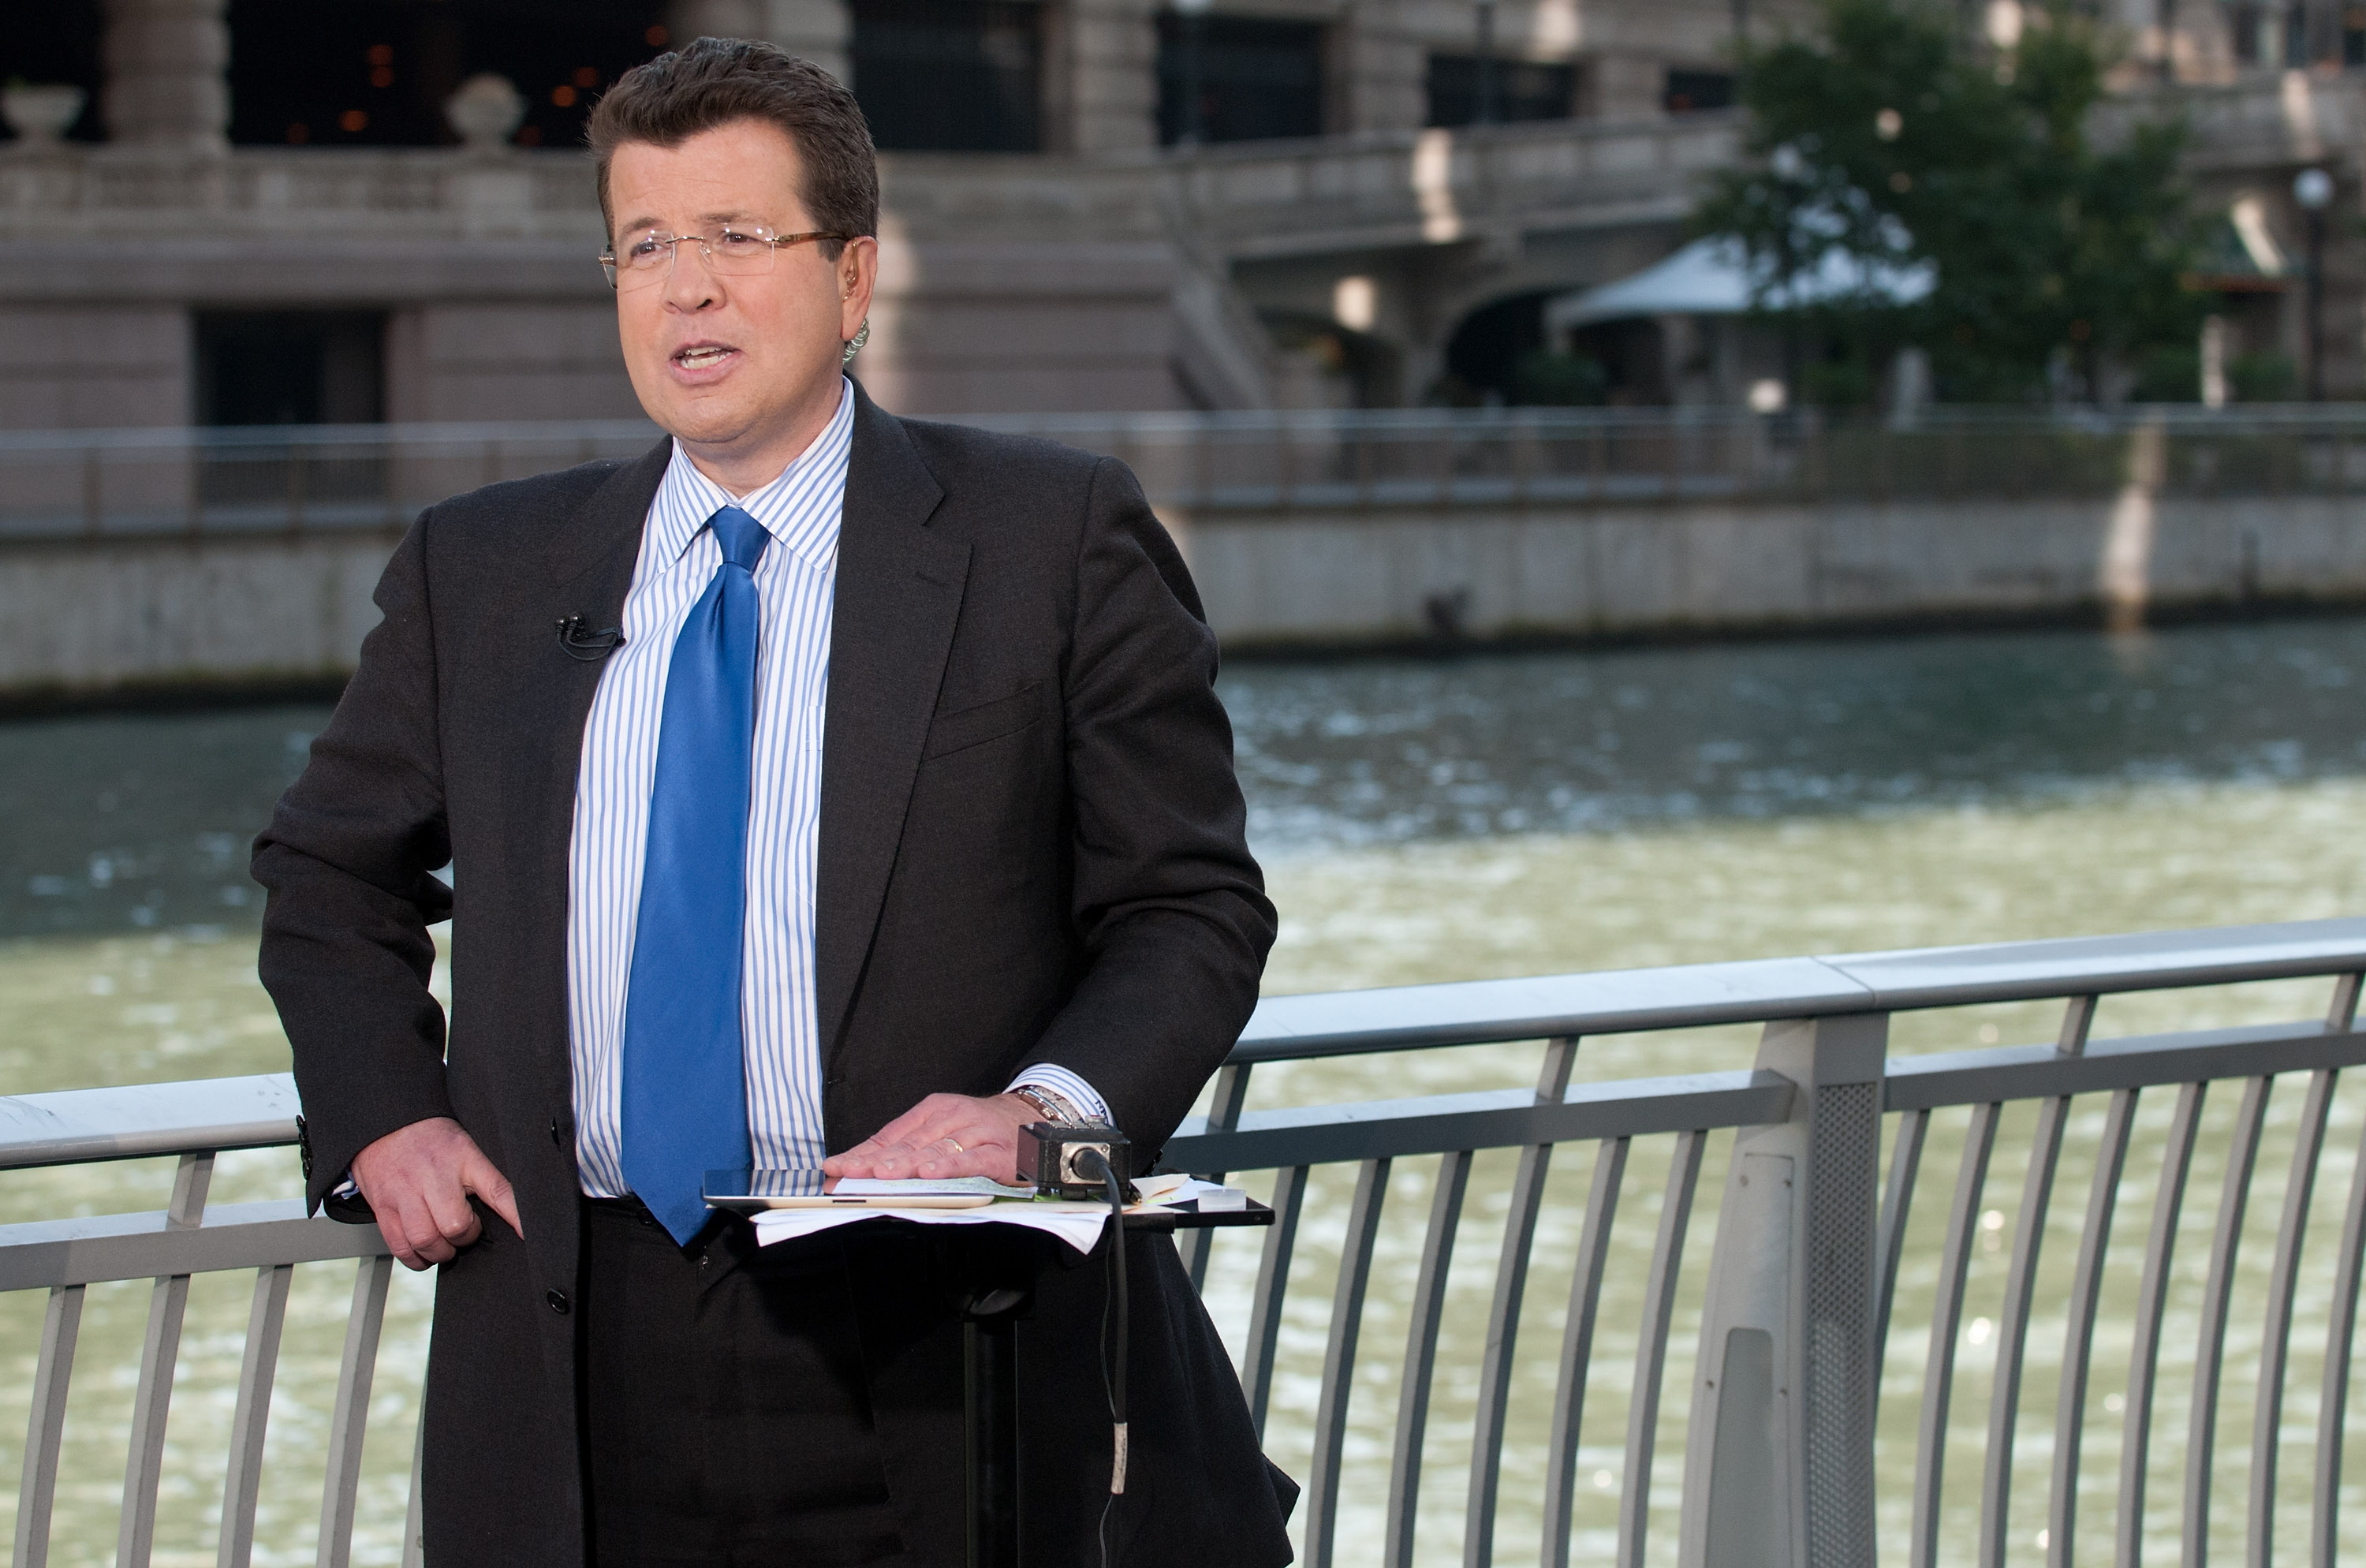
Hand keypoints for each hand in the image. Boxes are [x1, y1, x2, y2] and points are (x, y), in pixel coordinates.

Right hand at [350, 1116, 523, 1269]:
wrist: (388, 1123)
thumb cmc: (432, 1139)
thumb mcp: (466, 1148)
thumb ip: (484, 1177)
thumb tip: (512, 1211)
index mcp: (465, 1158)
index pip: (498, 1190)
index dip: (515, 1215)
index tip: (527, 1234)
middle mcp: (433, 1176)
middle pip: (454, 1225)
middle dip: (464, 1238)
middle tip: (465, 1230)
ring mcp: (405, 1192)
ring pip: (425, 1240)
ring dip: (440, 1252)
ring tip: (444, 1242)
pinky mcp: (383, 1207)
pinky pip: (400, 1247)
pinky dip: (415, 1258)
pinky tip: (423, 1250)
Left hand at [821, 1093, 1036, 1184]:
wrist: (1032, 1120)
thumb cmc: (980, 1130)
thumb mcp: (941, 1130)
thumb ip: (906, 1149)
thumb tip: (861, 1168)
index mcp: (933, 1111)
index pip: (890, 1135)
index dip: (861, 1154)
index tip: (834, 1169)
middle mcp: (951, 1118)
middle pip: (907, 1143)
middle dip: (874, 1162)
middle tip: (848, 1174)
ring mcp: (975, 1133)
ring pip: (935, 1150)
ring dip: (906, 1164)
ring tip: (881, 1175)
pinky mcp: (997, 1152)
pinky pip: (971, 1160)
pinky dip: (950, 1167)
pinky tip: (930, 1174)